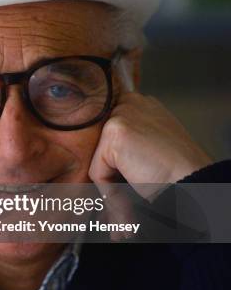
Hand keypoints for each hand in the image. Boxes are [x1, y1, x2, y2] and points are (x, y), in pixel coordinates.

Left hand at [89, 91, 212, 201]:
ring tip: (140, 177)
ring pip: (97, 159)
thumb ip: (132, 137)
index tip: (133, 166)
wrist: (191, 180)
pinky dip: (112, 187)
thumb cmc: (175, 170)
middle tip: (139, 173)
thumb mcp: (153, 142)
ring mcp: (121, 115)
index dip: (113, 154)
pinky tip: (136, 181)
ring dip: (114, 177)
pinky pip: (97, 172)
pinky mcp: (115, 133)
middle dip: (111, 164)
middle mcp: (129, 102)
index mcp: (139, 103)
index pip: (105, 129)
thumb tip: (105, 156)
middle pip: (97, 144)